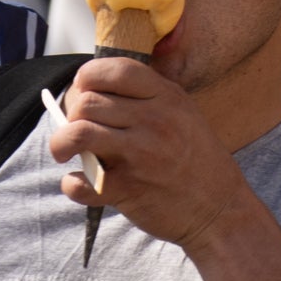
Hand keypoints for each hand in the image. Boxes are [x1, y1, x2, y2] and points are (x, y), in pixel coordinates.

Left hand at [51, 58, 248, 249]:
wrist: (220, 210)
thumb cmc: (196, 159)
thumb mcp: (183, 113)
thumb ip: (145, 97)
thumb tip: (89, 90)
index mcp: (167, 97)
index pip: (115, 69)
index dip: (87, 77)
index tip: (82, 91)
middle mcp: (155, 121)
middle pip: (88, 101)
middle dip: (70, 113)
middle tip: (73, 126)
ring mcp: (141, 155)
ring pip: (79, 132)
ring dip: (60, 142)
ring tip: (62, 151)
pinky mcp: (130, 190)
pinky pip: (82, 182)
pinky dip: (72, 184)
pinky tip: (78, 183)